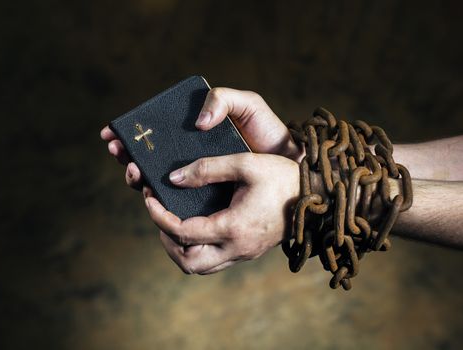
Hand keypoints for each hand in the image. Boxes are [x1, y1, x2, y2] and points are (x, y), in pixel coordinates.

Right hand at [100, 87, 302, 189]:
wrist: (289, 167)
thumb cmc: (267, 133)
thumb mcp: (247, 104)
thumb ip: (222, 99)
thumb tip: (198, 122)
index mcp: (192, 135)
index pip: (155, 134)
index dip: (131, 133)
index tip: (113, 132)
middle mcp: (189, 159)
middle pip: (149, 158)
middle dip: (127, 155)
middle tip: (120, 152)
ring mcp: (195, 181)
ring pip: (156, 182)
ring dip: (136, 177)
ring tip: (134, 171)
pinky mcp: (204, 202)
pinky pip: (176, 203)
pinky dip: (159, 200)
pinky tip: (152, 192)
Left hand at [144, 153, 299, 273]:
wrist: (319, 198)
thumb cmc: (284, 177)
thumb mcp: (246, 164)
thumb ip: (208, 168)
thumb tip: (173, 178)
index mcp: (233, 227)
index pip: (182, 233)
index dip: (159, 216)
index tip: (150, 198)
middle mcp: (236, 248)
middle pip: (187, 262)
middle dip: (166, 241)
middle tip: (160, 215)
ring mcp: (243, 253)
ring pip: (200, 267)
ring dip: (180, 249)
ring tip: (174, 221)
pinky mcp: (248, 251)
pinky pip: (214, 261)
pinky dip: (197, 249)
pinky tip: (197, 225)